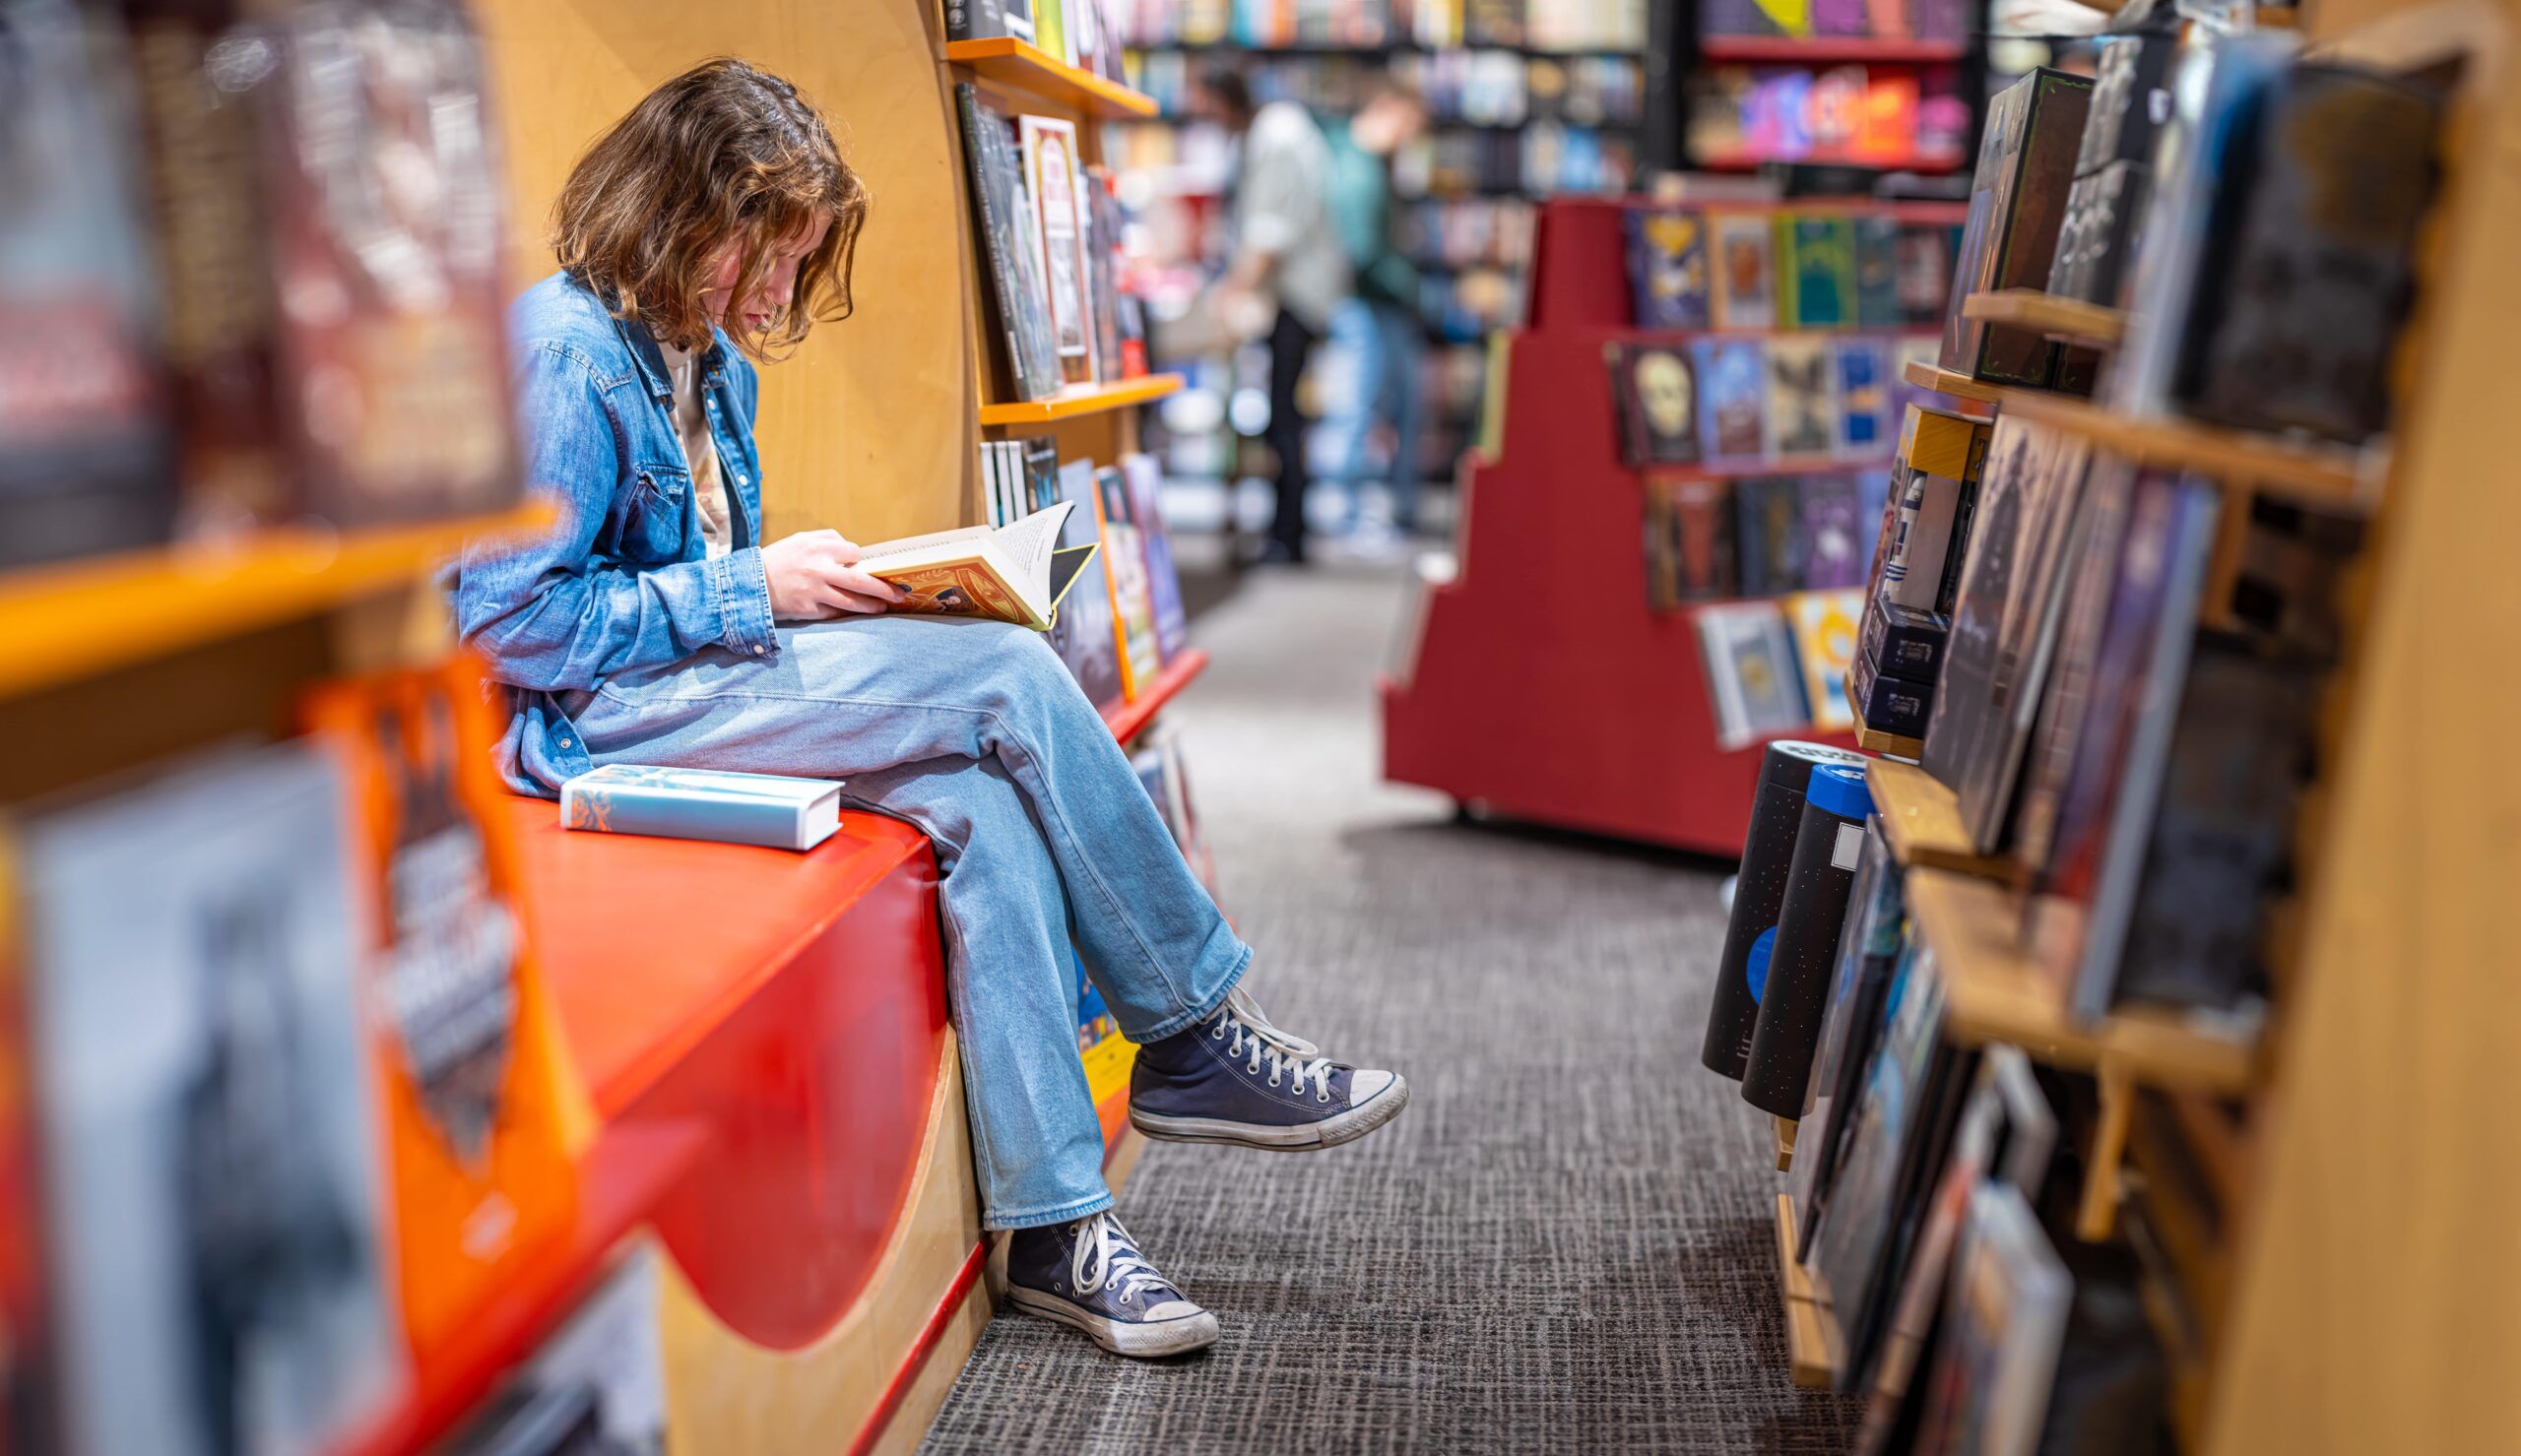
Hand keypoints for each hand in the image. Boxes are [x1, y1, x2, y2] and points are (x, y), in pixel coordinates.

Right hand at [761, 530, 903, 619]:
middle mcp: (818, 568)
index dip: (861, 561)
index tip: (866, 567)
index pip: (854, 553)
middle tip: (899, 594)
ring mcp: (814, 591)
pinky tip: (857, 614)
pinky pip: (835, 613)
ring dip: (872, 606)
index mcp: (818, 547)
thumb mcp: (801, 540)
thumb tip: (854, 551)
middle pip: (861, 580)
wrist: (750, 582)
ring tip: (884, 607)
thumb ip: (828, 540)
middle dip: (884, 588)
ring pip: (852, 602)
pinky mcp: (808, 609)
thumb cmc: (779, 559)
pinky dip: (848, 613)